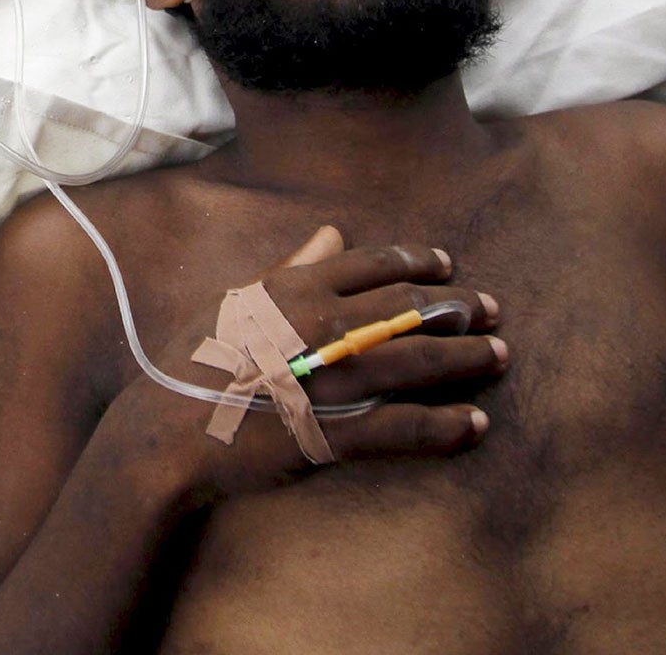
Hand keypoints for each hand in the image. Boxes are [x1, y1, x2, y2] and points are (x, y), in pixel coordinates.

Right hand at [99, 226, 503, 507]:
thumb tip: (333, 234)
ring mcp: (328, 378)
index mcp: (294, 289)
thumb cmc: (195, 362)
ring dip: (466, 358)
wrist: (165, 431)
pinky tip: (476, 424)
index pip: (372, 264)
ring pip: (417, 360)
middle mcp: (319, 325)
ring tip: (500, 356)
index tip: (449, 266)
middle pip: (408, 308)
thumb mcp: (238, 301)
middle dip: (458, 308)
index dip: (418, 262)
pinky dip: (445, 426)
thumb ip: (292, 268)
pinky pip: (403, 427)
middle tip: (493, 310)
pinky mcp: (332, 431)